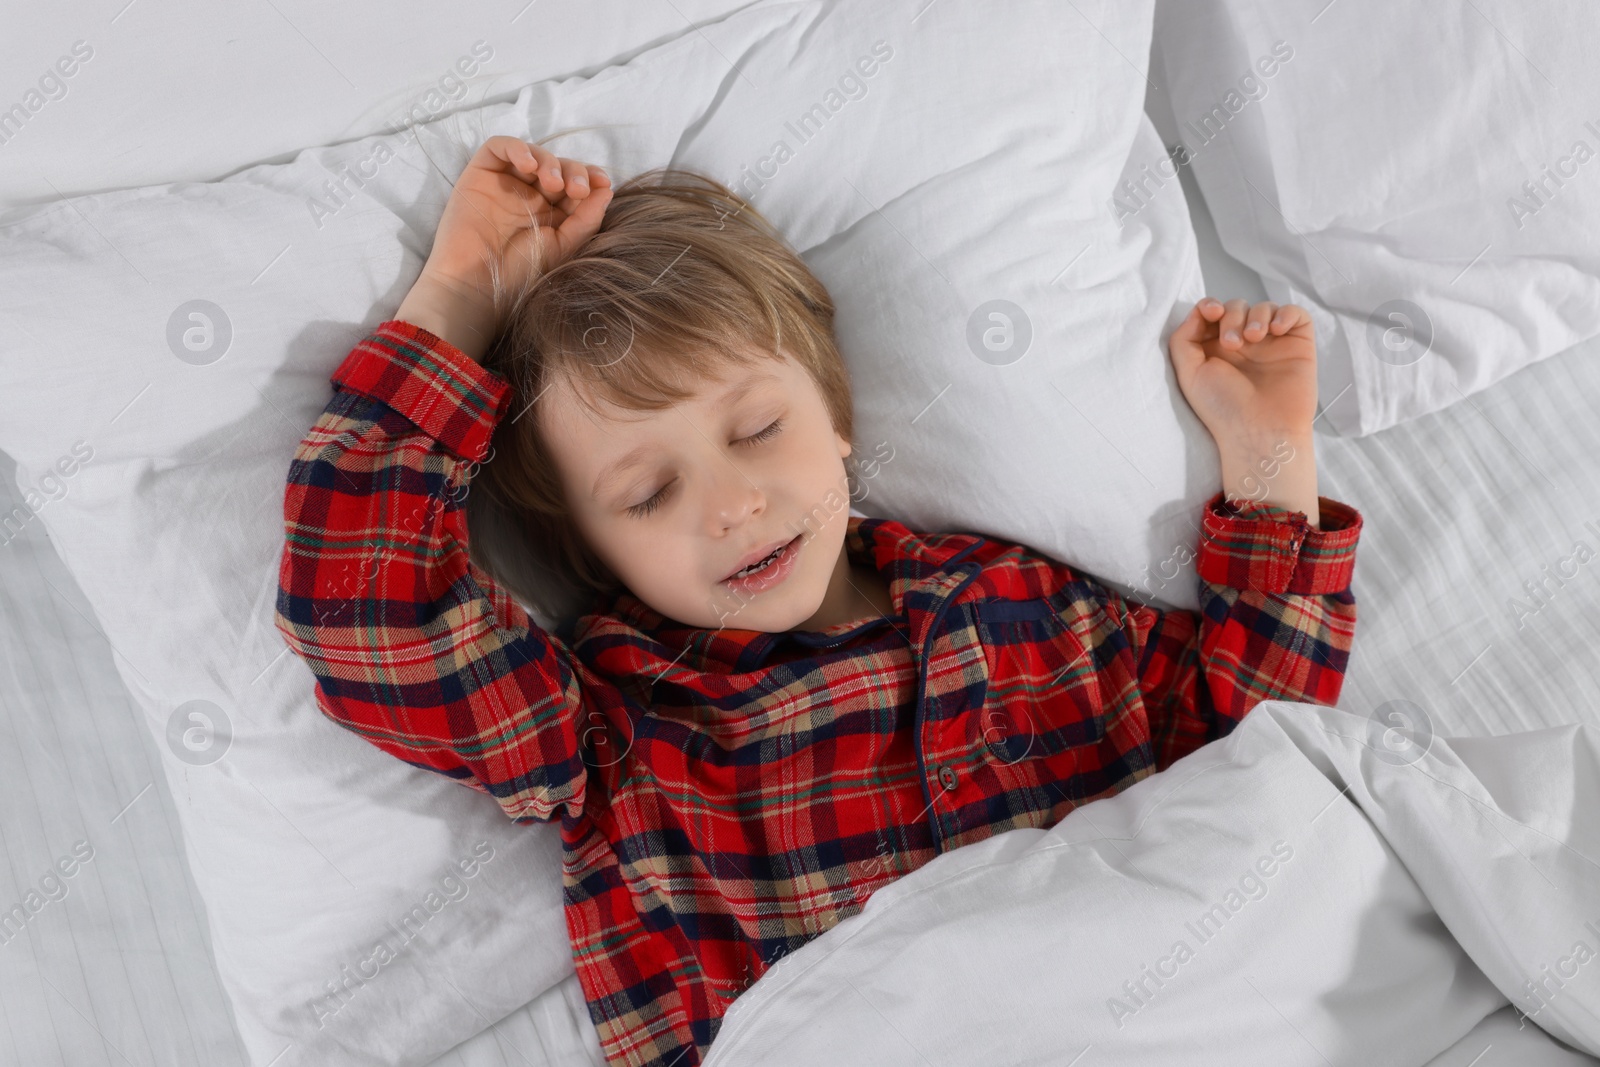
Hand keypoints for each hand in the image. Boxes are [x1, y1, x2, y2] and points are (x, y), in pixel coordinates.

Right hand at [398, 136, 612, 360]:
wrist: (477, 284)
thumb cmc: (520, 273)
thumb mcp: (563, 246)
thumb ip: (585, 219)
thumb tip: (607, 189)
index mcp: (553, 214)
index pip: (576, 185)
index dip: (591, 178)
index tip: (603, 183)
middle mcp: (530, 196)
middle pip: (558, 167)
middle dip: (573, 171)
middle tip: (576, 189)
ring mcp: (506, 184)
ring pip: (533, 154)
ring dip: (549, 162)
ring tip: (553, 182)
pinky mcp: (481, 174)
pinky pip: (499, 147)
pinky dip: (517, 148)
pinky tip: (528, 165)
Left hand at [1169, 298, 1321, 524]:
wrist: (1260, 431)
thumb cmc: (1223, 408)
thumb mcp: (1190, 373)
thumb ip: (1184, 338)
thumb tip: (1199, 310)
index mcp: (1216, 349)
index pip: (1214, 313)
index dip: (1211, 305)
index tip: (1211, 312)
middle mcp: (1244, 344)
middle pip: (1237, 306)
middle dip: (1232, 316)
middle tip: (1233, 343)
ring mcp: (1272, 343)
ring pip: (1264, 307)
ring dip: (1256, 316)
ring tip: (1253, 339)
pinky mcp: (1298, 344)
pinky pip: (1296, 314)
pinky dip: (1286, 313)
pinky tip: (1276, 330)